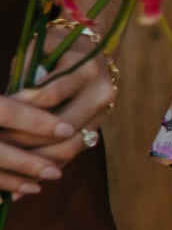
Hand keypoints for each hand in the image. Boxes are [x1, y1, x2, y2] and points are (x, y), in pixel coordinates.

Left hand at [1, 49, 118, 195]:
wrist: (94, 50)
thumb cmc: (57, 47)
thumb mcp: (39, 52)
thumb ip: (24, 78)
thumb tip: (3, 109)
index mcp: (86, 70)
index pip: (49, 95)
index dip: (19, 109)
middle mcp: (101, 94)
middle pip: (62, 128)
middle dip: (25, 140)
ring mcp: (103, 115)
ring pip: (70, 147)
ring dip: (38, 161)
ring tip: (9, 172)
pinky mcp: (97, 130)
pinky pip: (73, 154)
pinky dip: (48, 167)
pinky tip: (24, 181)